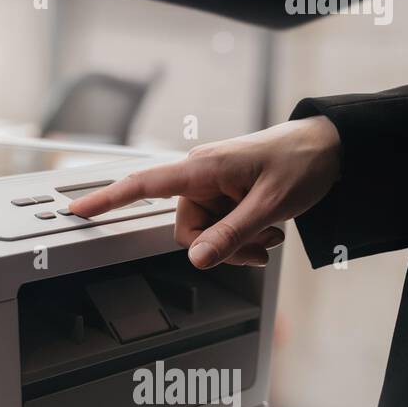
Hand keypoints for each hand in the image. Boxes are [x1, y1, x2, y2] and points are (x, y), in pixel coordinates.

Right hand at [69, 117, 342, 268]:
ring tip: (269, 235)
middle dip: (221, 246)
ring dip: (237, 243)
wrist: (330, 147)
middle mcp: (200, 175)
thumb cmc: (302, 162)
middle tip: (257, 247)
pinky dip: (242, 235)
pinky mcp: (224, 192)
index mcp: (202, 168)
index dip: (107, 199)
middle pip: (186, 228)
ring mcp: (212, 184)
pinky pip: (219, 226)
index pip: (143, 184)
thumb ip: (231, 235)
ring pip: (205, 232)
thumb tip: (196, 259)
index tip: (77, 209)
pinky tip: (267, 230)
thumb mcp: (270, 206)